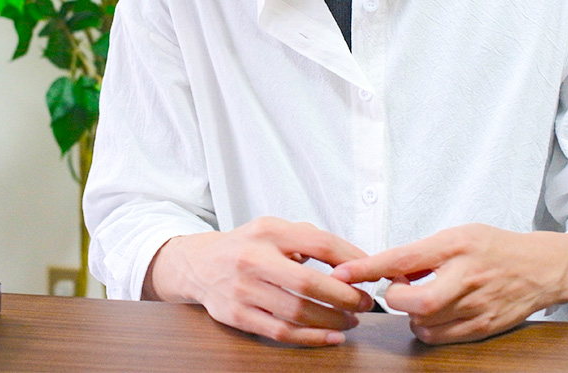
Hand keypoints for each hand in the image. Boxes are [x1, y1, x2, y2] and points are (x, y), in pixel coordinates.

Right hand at [143, 216, 372, 345]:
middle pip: (309, 283)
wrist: (198, 264)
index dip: (351, 260)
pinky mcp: (236, 315)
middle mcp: (252, 258)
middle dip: (345, 297)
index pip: (319, 243)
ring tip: (350, 320)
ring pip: (297, 312)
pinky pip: (280, 331)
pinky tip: (331, 336)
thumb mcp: (275, 230)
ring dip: (332, 320)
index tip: (369, 272)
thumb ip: (311, 240)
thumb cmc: (246, 246)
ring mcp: (242, 289)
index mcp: (268, 231)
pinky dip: (311, 337)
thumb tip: (356, 261)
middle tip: (364, 303)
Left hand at [331, 224, 567, 344]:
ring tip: (421, 297)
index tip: (340, 273)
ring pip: (422, 323)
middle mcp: (465, 276)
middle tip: (397, 289)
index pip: (401, 259)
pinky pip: (440, 337)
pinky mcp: (483, 327)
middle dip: (394, 299)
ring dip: (410, 314)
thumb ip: (421, 253)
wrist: (542, 267)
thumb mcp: (456, 234)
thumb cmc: (494, 246)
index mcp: (454, 245)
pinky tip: (435, 312)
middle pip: (413, 302)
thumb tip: (385, 270)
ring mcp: (477, 305)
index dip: (366, 269)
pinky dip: (427, 328)